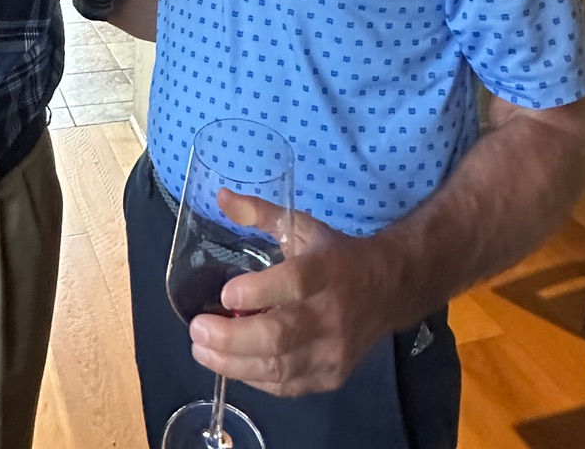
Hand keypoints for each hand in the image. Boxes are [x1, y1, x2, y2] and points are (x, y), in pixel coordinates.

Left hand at [188, 190, 399, 397]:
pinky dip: (253, 378)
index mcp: (327, 269)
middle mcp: (332, 314)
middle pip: (279, 335)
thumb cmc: (335, 255)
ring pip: (279, 368)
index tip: (226, 294)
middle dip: (231, 337)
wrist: (387, 290)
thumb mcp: (301, 226)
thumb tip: (221, 197)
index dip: (257, 292)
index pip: (294, 283)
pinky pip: (286, 386)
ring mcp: (333, 351)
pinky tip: (231, 363)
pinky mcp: (331, 376)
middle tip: (197, 329)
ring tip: (202, 349)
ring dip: (233, 364)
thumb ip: (260, 214)